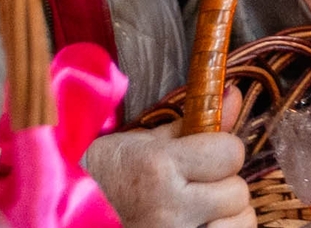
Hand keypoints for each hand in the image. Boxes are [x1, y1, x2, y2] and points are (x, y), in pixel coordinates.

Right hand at [82, 91, 250, 227]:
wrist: (69, 210)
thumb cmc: (107, 173)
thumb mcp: (146, 141)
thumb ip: (195, 123)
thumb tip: (235, 95)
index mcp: (161, 166)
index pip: (231, 152)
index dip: (223, 150)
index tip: (208, 154)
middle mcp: (171, 206)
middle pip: (238, 190)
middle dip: (223, 184)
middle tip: (198, 184)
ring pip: (241, 221)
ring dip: (226, 213)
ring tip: (202, 208)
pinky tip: (200, 222)